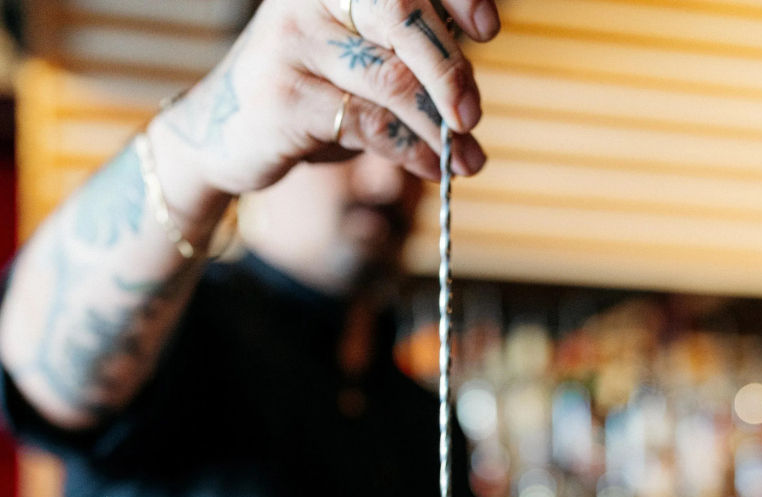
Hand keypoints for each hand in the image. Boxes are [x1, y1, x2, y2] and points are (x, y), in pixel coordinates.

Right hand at [159, 0, 498, 195]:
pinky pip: (370, 124)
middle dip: (449, 67)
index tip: (489, 30)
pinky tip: (431, 168)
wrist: (223, 134)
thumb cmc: (306, 90)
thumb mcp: (357, 59)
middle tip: (473, 114)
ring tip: (465, 160)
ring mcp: (295, 41)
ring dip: (438, 127)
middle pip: (402, 12)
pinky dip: (410, 151)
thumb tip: (472, 80)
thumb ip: (405, 52)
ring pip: (391, 79)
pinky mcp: (288, 97)